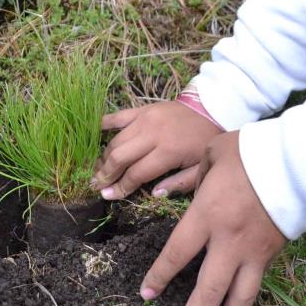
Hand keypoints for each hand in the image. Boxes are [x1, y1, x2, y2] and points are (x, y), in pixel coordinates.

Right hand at [93, 101, 221, 199]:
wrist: (211, 108)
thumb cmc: (205, 141)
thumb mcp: (200, 167)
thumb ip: (178, 184)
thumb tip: (154, 194)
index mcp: (167, 151)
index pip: (136, 173)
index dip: (120, 187)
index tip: (107, 196)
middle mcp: (151, 134)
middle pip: (120, 157)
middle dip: (105, 174)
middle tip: (95, 185)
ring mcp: (144, 119)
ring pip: (116, 141)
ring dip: (104, 157)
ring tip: (97, 170)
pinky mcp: (142, 109)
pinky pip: (117, 117)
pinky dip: (104, 126)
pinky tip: (94, 136)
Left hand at [139, 131, 286, 305]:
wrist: (300, 163)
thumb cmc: (252, 153)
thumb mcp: (213, 155)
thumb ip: (194, 177)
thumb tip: (187, 193)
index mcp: (207, 215)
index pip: (176, 254)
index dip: (159, 277)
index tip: (147, 294)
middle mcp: (227, 241)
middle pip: (207, 290)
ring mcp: (252, 252)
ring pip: (237, 299)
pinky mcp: (271, 255)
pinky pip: (255, 288)